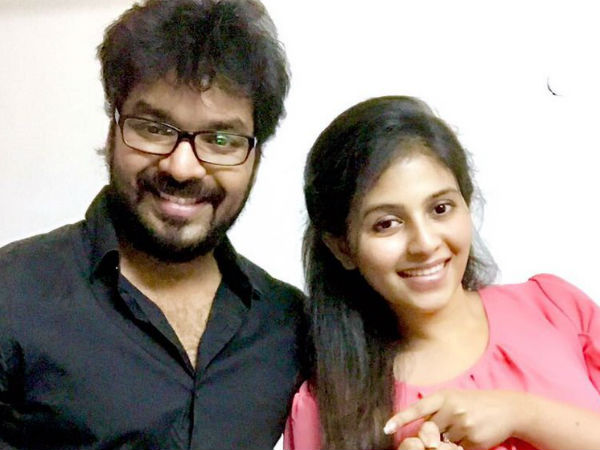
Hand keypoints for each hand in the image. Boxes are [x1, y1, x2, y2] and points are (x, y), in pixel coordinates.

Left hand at [385, 389, 526, 449]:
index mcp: (444, 396)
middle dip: (431, 435)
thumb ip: (436, 412)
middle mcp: (452, 408)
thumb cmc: (475, 403)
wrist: (507, 409)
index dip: (401, 418)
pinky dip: (460, 447)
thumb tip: (423, 435)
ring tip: (464, 428)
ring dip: (448, 441)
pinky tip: (471, 436)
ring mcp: (463, 424)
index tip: (387, 428)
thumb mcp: (454, 399)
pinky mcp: (474, 440)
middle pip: (428, 430)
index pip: (418, 408)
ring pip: (442, 442)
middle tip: (446, 430)